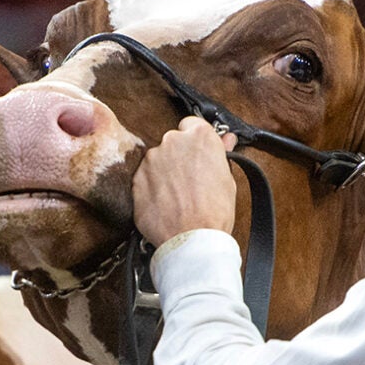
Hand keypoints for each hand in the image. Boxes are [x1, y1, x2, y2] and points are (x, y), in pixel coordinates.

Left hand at [134, 117, 240, 246]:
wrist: (192, 240)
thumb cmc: (215, 212)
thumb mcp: (227, 179)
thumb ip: (220, 153)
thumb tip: (226, 139)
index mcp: (199, 136)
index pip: (192, 124)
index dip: (195, 141)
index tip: (198, 154)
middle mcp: (172, 141)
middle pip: (173, 142)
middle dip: (179, 157)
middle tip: (190, 181)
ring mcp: (151, 159)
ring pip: (157, 160)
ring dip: (164, 173)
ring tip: (178, 197)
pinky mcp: (137, 178)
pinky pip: (145, 179)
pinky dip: (152, 188)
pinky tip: (165, 204)